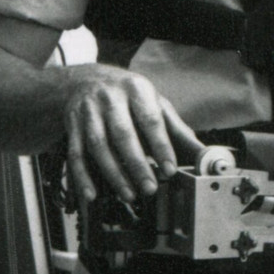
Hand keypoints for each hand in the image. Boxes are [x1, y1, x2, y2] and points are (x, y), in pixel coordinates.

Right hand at [62, 64, 204, 203]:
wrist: (84, 80)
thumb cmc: (127, 96)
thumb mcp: (154, 103)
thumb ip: (177, 129)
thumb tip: (202, 153)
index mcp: (136, 89)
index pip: (150, 119)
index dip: (161, 146)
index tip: (170, 169)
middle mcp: (110, 98)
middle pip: (122, 134)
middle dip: (136, 164)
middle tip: (150, 187)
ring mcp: (88, 112)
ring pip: (98, 146)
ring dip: (113, 174)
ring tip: (129, 194)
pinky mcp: (72, 125)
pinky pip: (75, 153)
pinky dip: (82, 176)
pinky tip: (92, 193)